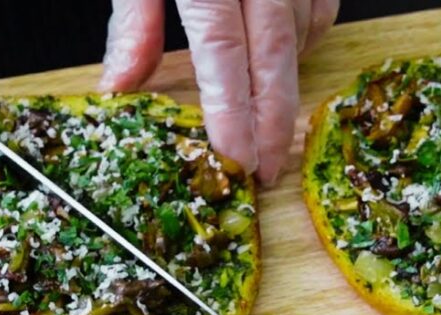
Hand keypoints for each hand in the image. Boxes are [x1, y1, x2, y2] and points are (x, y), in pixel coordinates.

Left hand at [100, 0, 339, 184]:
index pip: (223, 54)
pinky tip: (278, 61)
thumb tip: (119, 86)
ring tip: (261, 120)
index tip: (234, 162)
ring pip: (301, 39)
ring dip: (283, 85)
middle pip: (275, 60)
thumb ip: (134, 21)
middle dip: (272, 125)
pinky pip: (321, 12)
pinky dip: (302, 42)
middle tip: (264, 172)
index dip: (232, 115)